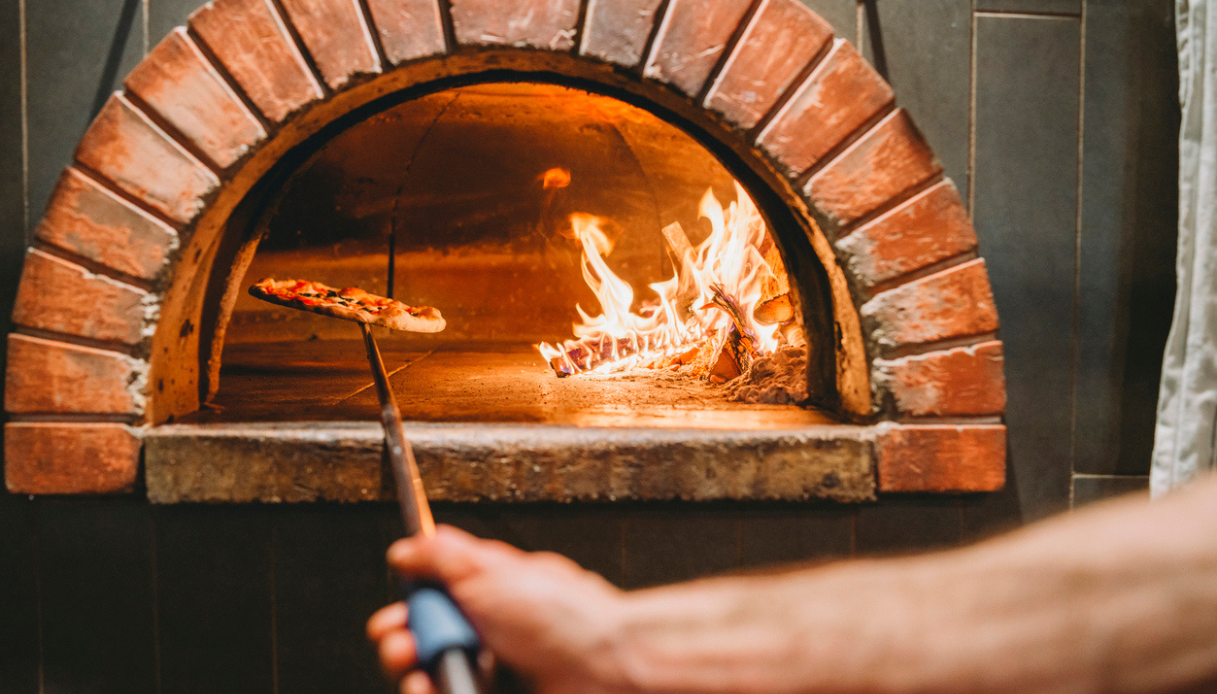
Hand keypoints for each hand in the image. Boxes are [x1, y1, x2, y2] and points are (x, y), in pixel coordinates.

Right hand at [367, 525, 631, 693]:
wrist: (604, 663)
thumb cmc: (562, 615)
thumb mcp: (490, 569)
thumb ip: (442, 556)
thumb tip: (405, 549)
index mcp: (485, 594)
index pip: (429, 603)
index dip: (405, 613)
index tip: (392, 622)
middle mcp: (487, 633)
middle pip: (422, 645)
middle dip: (400, 646)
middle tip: (403, 647)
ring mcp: (493, 672)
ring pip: (432, 678)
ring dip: (414, 678)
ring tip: (420, 675)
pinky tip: (434, 690)